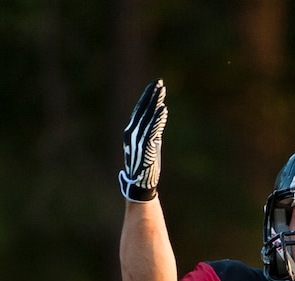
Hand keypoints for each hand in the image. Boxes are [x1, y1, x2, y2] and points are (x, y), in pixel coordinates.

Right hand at [118, 79, 167, 201]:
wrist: (140, 185)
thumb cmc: (144, 166)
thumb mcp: (148, 144)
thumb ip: (151, 130)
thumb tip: (159, 115)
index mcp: (131, 132)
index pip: (140, 110)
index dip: (147, 97)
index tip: (156, 85)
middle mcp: (132, 134)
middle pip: (143, 110)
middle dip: (151, 95)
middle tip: (159, 82)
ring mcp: (137, 141)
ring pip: (147, 117)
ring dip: (155, 103)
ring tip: (162, 91)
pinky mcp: (145, 148)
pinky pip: (152, 130)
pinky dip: (157, 119)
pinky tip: (163, 109)